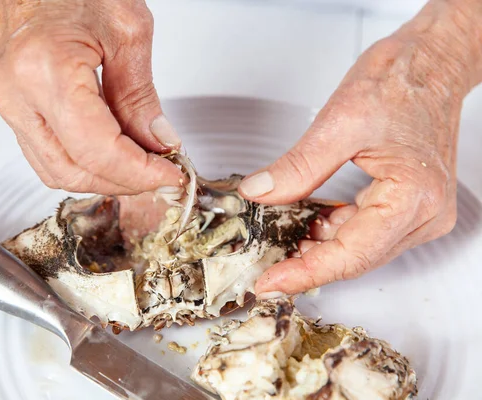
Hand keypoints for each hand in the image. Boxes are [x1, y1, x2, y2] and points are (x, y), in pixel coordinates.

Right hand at [0, 0, 182, 194]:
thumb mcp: (129, 32)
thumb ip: (141, 97)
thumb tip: (158, 143)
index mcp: (44, 68)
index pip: (95, 149)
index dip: (138, 172)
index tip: (169, 175)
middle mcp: (14, 91)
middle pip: (73, 170)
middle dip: (123, 182)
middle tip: (160, 175)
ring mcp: (6, 101)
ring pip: (56, 171)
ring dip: (103, 178)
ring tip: (139, 167)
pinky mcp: (10, 105)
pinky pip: (45, 154)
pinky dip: (82, 163)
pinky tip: (111, 156)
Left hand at [238, 0, 481, 295]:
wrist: (431, 62)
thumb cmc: (401, 81)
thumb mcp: (339, 122)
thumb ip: (298, 167)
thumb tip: (261, 193)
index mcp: (412, 196)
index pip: (351, 254)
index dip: (306, 272)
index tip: (272, 283)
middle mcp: (425, 213)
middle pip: (358, 258)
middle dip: (310, 265)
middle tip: (268, 271)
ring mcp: (422, 212)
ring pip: (361, 249)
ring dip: (321, 249)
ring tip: (283, 243)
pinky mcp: (411, 205)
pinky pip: (368, 232)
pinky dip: (335, 231)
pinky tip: (310, 224)